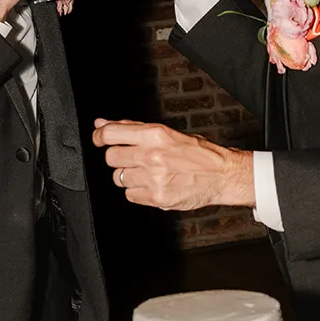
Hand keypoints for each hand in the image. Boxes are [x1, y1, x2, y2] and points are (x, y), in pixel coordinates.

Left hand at [93, 118, 254, 210]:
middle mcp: (151, 156)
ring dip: (129, 176)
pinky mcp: (157, 197)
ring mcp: (153, 179)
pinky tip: (152, 185)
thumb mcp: (165, 133)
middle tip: (134, 158)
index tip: (98, 139)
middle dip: (119, 158)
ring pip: (119, 178)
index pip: (110, 134)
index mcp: (154, 135)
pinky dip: (137, 191)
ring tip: (148, 173)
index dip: (99, 136)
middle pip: (111, 158)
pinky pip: (130, 195)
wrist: (221, 175)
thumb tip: (102, 123)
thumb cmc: (197, 153)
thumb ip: (131, 128)